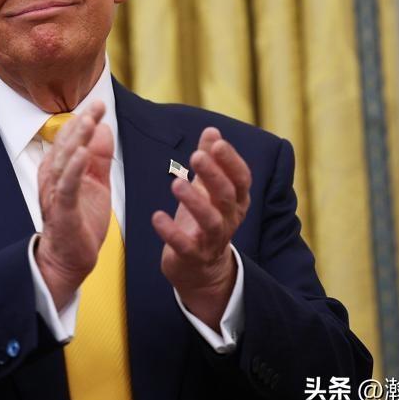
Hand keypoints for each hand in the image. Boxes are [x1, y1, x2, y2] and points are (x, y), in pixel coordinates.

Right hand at [34, 101, 113, 309]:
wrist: (70, 259)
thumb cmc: (81, 220)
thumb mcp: (96, 183)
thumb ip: (99, 158)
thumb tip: (103, 128)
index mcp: (60, 170)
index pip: (70, 139)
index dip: (84, 120)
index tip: (99, 104)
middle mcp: (53, 178)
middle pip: (66, 145)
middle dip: (81, 123)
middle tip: (97, 105)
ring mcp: (56, 194)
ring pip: (64, 161)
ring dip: (76, 140)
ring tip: (89, 121)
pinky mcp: (63, 211)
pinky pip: (67, 187)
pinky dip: (75, 169)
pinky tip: (84, 154)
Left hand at [152, 127, 250, 330]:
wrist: (200, 269)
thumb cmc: (202, 220)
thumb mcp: (208, 189)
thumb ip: (211, 160)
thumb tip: (212, 130)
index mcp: (236, 201)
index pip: (241, 179)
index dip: (231, 161)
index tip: (217, 143)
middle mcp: (229, 220)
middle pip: (227, 196)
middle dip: (214, 175)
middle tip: (196, 156)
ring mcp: (212, 240)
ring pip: (211, 221)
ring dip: (195, 202)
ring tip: (176, 184)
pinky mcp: (193, 257)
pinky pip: (185, 246)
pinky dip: (171, 232)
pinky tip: (157, 217)